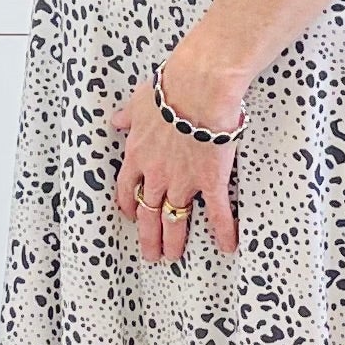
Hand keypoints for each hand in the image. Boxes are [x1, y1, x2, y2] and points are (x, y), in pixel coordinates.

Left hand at [105, 54, 244, 261]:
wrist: (197, 88)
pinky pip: (216, 212)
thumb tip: (116, 120)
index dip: (128, 205)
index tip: (131, 216)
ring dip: (173, 240)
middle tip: (150, 252)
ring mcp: (182, 181)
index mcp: (138, 154)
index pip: (127, 188)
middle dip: (147, 236)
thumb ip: (128, 115)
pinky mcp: (209, 181)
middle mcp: (156, 173)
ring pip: (173, 218)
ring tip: (173, 256)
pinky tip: (228, 245)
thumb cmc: (171, 88)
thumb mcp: (140, 100)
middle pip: (147, 213)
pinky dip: (223, 230)